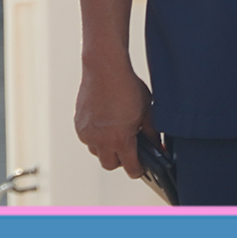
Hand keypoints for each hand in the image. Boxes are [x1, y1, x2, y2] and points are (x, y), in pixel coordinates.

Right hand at [75, 60, 155, 177]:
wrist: (104, 68)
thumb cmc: (126, 87)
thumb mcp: (147, 112)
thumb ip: (153, 135)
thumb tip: (158, 148)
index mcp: (120, 139)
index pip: (130, 168)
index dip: (138, 169)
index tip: (141, 166)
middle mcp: (100, 138)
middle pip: (109, 164)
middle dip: (119, 160)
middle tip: (128, 147)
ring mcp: (87, 131)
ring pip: (96, 151)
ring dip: (105, 148)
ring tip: (115, 132)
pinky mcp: (78, 122)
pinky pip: (87, 138)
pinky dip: (95, 136)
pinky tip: (105, 123)